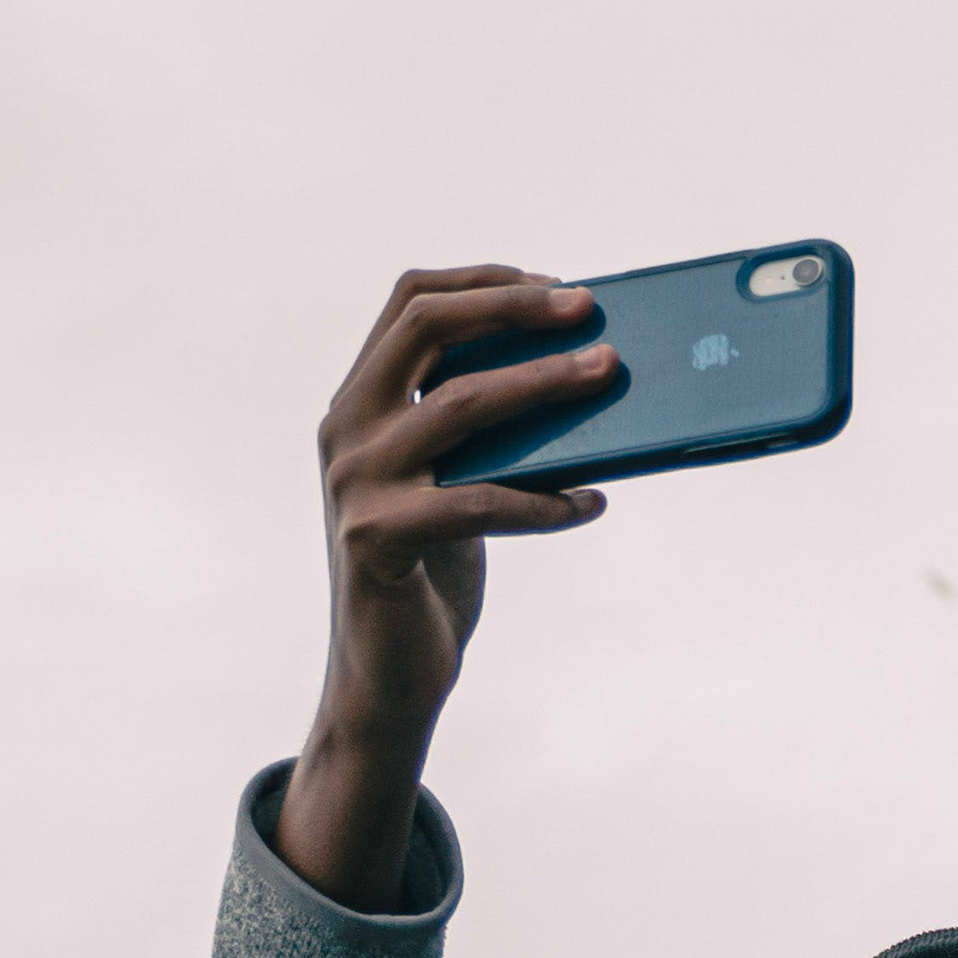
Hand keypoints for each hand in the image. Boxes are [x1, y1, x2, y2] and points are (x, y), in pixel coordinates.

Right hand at [278, 268, 614, 909]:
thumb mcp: (460, 481)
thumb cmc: (438, 570)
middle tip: (591, 313)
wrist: (387, 675)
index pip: (413, 300)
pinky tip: (592, 505)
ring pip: (459, 403)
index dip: (488, 281)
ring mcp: (356, 480)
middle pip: (428, 326)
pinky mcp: (377, 538)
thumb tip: (591, 376)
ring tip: (611, 377)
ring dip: (545, 385)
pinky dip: (545, 502)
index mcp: (361, 398)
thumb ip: (493, 430)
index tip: (560, 284)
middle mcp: (346, 426)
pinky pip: (478, 503)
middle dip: (516, 309)